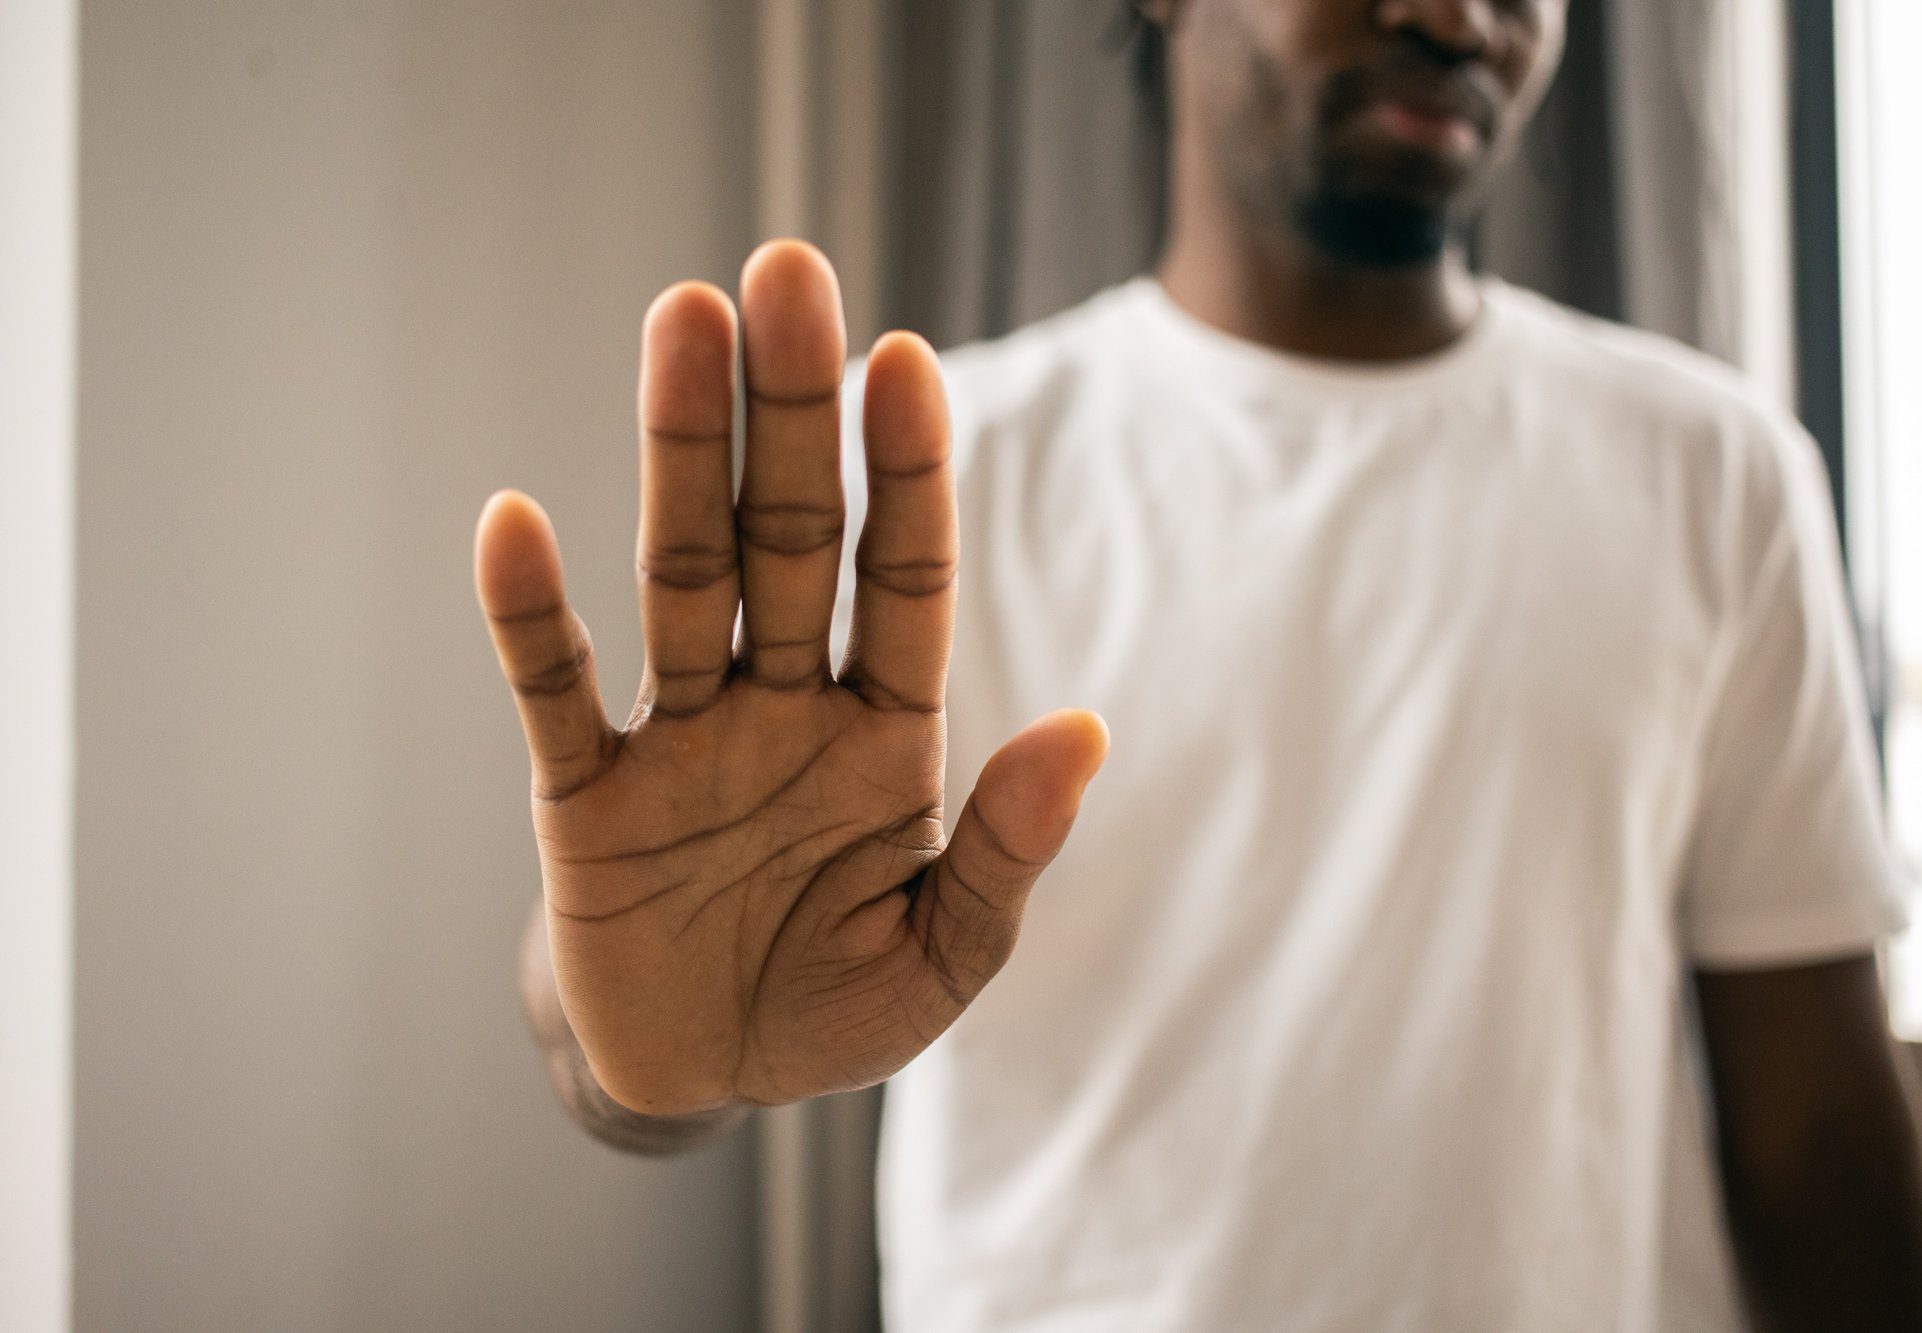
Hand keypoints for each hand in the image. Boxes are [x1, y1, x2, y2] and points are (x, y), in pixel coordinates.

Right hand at [474, 241, 1107, 1115]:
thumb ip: (1006, 851)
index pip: (900, 579)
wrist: (704, 1074)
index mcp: (884, 732)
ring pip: (680, 576)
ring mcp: (680, 738)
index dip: (903, 474)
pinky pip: (553, 696)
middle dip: (790, 412)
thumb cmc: (833, 1001)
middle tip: (786, 269)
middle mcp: (781, 704)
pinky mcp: (585, 798)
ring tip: (681, 322)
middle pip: (786, 536)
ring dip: (677, 454)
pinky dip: (529, 619)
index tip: (904, 359)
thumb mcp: (942, 954)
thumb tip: (1085, 730)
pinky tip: (511, 522)